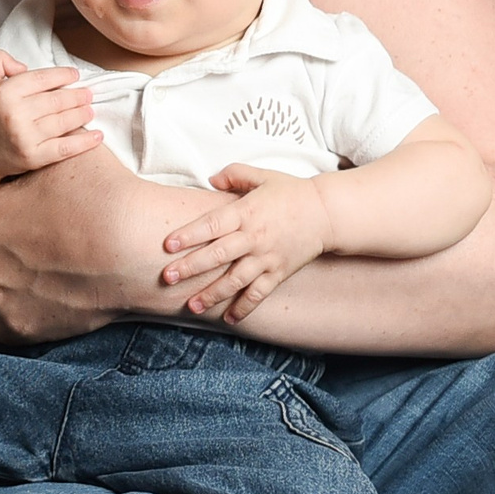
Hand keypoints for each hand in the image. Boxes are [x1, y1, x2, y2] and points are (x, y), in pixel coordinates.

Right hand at [0, 51, 98, 183]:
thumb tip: (25, 67)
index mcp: (4, 93)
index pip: (42, 79)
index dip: (62, 75)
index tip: (74, 75)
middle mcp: (15, 114)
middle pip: (57, 101)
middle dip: (77, 96)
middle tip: (88, 94)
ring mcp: (25, 138)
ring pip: (64, 122)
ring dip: (83, 114)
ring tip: (90, 109)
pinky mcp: (33, 157)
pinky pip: (65, 148)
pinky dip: (84, 142)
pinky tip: (97, 136)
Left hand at [0, 147, 225, 338]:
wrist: (137, 250)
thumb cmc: (103, 199)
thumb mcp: (68, 157)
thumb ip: (43, 148)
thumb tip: (41, 130)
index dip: (8, 216)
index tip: (33, 220)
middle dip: (5, 250)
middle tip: (43, 249)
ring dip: (6, 283)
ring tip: (42, 275)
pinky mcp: (13, 330)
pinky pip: (0, 323)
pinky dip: (17, 313)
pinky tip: (41, 300)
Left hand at [160, 165, 327, 323]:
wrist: (326, 213)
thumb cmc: (291, 192)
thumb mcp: (262, 175)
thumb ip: (234, 174)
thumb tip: (210, 179)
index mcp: (245, 212)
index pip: (212, 225)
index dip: (189, 235)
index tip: (168, 245)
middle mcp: (254, 237)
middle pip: (218, 255)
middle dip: (191, 267)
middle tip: (168, 278)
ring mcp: (266, 257)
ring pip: (236, 280)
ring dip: (212, 294)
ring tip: (191, 305)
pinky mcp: (278, 272)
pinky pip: (259, 293)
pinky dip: (245, 307)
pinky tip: (229, 319)